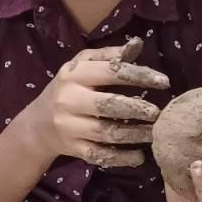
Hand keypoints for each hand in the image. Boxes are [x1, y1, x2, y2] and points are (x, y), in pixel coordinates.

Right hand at [32, 37, 169, 168]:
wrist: (37, 124)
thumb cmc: (69, 89)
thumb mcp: (83, 67)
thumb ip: (110, 56)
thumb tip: (138, 43)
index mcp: (73, 74)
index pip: (111, 72)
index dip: (140, 76)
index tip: (164, 82)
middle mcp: (68, 100)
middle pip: (108, 105)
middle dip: (137, 109)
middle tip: (158, 113)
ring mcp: (69, 127)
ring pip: (106, 133)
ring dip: (134, 134)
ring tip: (154, 133)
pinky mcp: (72, 148)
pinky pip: (100, 155)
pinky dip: (122, 158)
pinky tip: (139, 157)